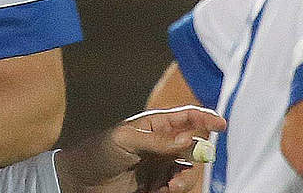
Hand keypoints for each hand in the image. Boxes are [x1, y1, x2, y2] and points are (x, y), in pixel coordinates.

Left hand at [55, 106, 224, 192]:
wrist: (79, 182)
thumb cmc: (97, 152)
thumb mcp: (125, 140)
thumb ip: (158, 140)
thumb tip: (190, 138)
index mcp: (154, 125)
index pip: (186, 117)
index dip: (206, 118)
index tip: (222, 125)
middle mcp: (161, 145)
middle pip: (194, 148)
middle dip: (194, 160)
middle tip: (179, 174)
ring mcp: (159, 166)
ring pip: (188, 172)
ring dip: (184, 181)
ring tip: (169, 188)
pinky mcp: (156, 186)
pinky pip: (176, 189)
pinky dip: (174, 191)